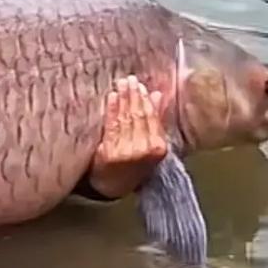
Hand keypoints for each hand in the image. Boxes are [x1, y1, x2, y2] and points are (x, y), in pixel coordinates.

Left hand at [87, 76, 168, 199]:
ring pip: (126, 118)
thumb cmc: (132, 165)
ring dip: (123, 98)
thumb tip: (158, 95)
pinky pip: (111, 124)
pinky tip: (111, 97)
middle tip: (130, 80)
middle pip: (139, 115)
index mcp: (158, 148)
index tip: (141, 86)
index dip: (146, 99)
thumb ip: (156, 120)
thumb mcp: (151, 146)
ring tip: (121, 84)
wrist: (112, 187)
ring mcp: (127, 151)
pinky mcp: (109, 152)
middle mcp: (144, 149)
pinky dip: (112, 109)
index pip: (152, 117)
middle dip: (134, 95)